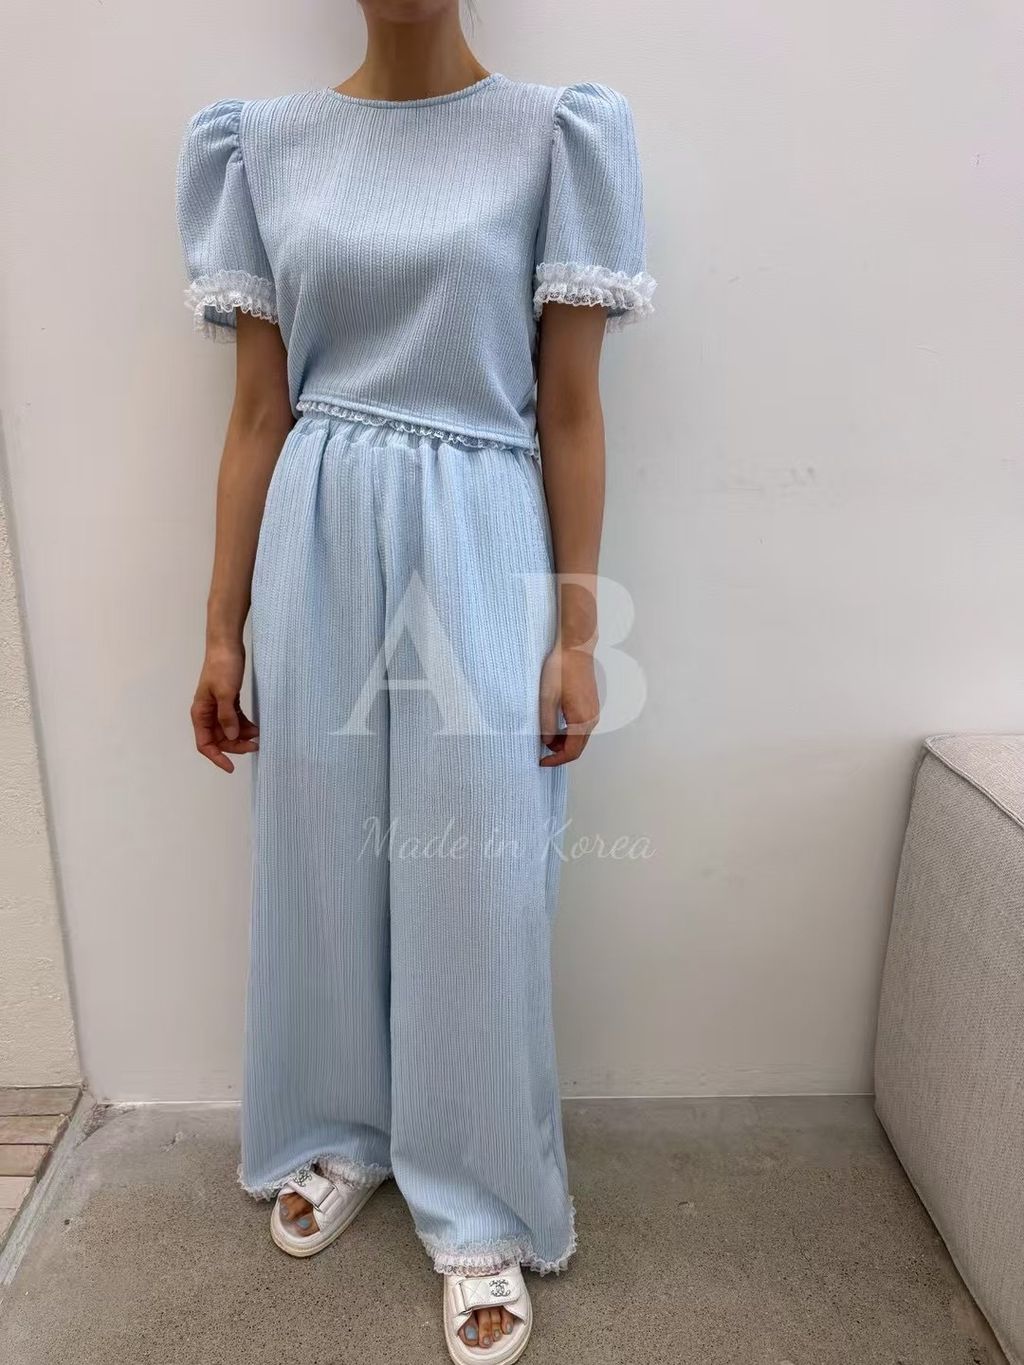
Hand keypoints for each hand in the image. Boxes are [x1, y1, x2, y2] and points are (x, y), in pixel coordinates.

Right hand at [191, 641, 258, 772]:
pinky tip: (256, 728)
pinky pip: (235, 720)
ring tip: (259, 736)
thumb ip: (227, 717)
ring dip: (242, 736)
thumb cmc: (223, 667)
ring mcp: (218, 707)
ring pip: (229, 731)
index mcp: (200, 713)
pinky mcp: (228, 700)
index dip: (217, 757)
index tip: (231, 767)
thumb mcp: (225, 693)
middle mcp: (207, 713)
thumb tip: (232, 738)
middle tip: (255, 746)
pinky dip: (245, 726)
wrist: (227, 645)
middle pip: (219, 739)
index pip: (205, 744)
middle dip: (235, 746)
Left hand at [538, 643, 599, 766]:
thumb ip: (547, 724)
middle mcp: (592, 718)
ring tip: (546, 736)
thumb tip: (547, 742)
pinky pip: (582, 726)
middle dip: (559, 752)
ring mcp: (593, 711)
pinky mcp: (591, 704)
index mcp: (582, 720)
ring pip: (580, 737)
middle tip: (541, 750)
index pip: (571, 752)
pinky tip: (556, 724)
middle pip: (578, 747)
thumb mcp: (547, 699)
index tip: (542, 761)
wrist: (576, 649)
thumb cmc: (561, 670)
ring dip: (564, 742)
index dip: (556, 760)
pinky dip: (569, 732)